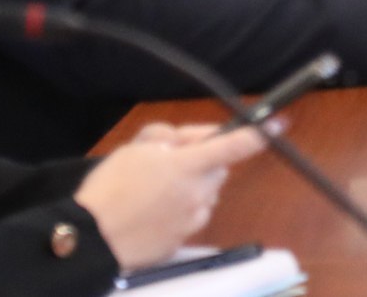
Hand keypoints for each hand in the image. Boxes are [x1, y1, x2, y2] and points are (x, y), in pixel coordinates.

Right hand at [74, 121, 266, 270]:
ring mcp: (192, 220)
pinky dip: (178, 214)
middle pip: (217, 170)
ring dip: (190, 190)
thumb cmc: (109, 188)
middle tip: (169, 163)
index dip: (258, 134)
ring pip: (204, 196)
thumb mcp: (135, 148)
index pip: (233, 146)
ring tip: (153, 193)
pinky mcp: (182, 242)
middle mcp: (197, 194)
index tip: (278, 125)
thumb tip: (195, 141)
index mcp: (188, 166)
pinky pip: (190, 219)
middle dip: (201, 164)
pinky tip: (152, 215)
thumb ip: (169, 138)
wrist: (89, 238)